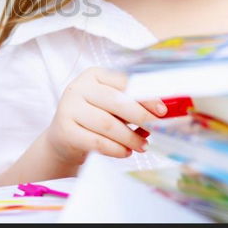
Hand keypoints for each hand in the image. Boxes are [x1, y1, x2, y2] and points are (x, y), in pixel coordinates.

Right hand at [46, 67, 166, 161]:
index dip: (146, 96)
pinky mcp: (64, 130)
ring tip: (143, 146)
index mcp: (93, 75)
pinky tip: (125, 152)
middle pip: (116, 102)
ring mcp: (68, 108)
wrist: (64, 138)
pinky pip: (97, 142)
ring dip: (130, 137)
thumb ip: (131, 104)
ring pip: (107, 124)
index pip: (123, 82)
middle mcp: (78, 88)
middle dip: (141, 117)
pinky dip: (116, 149)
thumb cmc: (95, 119)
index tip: (163, 111)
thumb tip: (161, 113)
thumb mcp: (111, 106)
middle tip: (157, 129)